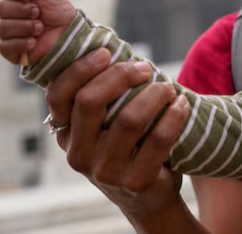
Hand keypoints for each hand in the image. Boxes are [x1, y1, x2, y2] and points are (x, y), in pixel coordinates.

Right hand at [0, 0, 77, 64]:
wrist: (70, 37)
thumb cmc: (60, 14)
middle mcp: (10, 14)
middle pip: (1, 9)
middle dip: (22, 10)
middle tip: (38, 13)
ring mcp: (9, 33)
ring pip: (2, 28)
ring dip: (25, 27)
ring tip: (41, 28)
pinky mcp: (10, 50)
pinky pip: (4, 46)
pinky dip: (21, 43)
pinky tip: (34, 42)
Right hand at [46, 49, 193, 227]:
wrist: (147, 196)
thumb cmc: (125, 146)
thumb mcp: (102, 126)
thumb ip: (100, 96)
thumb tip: (110, 45)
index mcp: (65, 134)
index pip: (59, 95)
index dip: (80, 68)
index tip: (106, 52)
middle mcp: (78, 155)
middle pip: (90, 101)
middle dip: (121, 75)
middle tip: (145, 68)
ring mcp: (105, 171)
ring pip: (128, 119)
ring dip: (154, 94)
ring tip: (168, 87)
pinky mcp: (135, 182)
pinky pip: (158, 140)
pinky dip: (173, 116)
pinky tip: (181, 105)